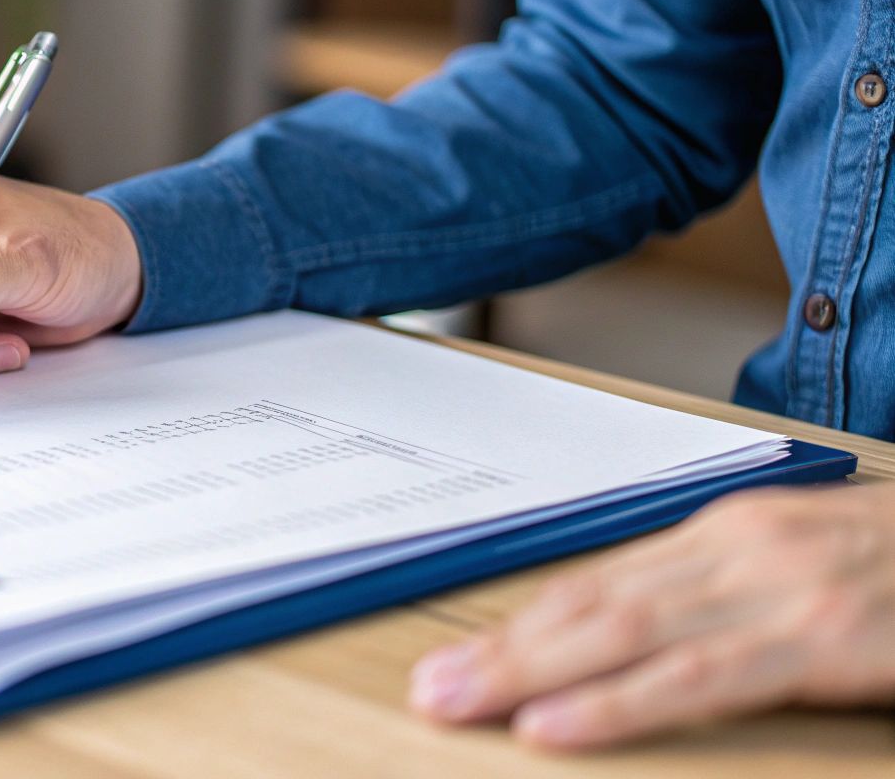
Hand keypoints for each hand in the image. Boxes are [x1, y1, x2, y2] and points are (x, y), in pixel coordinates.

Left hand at [409, 483, 894, 749]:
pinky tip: (555, 725)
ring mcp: (782, 588)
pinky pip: (699, 678)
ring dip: (527, 674)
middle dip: (501, 651)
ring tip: (458, 706)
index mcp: (735, 530)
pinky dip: (618, 704)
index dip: (523, 623)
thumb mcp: (814, 567)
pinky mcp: (827, 636)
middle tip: (428, 691)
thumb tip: (643, 638)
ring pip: (624, 634)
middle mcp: (743, 547)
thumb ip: (730, 595)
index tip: (458, 655)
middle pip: (592, 603)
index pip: (600, 579)